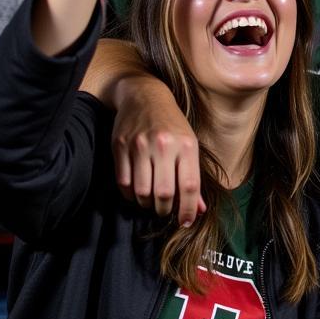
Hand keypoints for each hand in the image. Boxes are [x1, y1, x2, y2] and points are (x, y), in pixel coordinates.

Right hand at [112, 84, 203, 225]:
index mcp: (187, 145)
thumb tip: (199, 210)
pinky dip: (130, 195)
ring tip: (151, 202)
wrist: (145, 96)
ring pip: (142, 191)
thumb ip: (193, 178)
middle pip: (164, 193)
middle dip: (165, 209)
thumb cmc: (172, 124)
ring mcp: (140, 146)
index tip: (186, 222)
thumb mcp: (189, 145)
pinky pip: (124, 182)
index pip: (189, 186)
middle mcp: (165, 145)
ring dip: (146, 204)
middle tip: (165, 210)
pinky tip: (136, 192)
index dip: (188, 209)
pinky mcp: (120, 147)